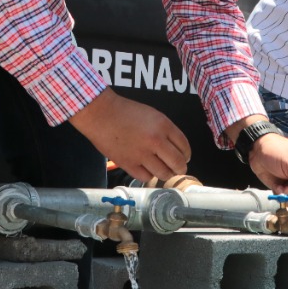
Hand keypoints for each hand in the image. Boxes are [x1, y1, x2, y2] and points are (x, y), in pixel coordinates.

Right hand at [69, 89, 189, 181]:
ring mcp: (142, 154)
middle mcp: (155, 141)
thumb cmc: (124, 112)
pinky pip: (146, 177)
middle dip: (180, 167)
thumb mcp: (152, 115)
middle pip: (178, 163)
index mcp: (163, 125)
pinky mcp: (128, 164)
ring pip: (164, 173)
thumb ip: (165, 131)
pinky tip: (147, 169)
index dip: (186, 155)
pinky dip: (149, 175)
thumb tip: (176, 149)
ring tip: (162, 170)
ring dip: (166, 173)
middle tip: (177, 168)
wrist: (101, 114)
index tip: (184, 157)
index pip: (185, 147)